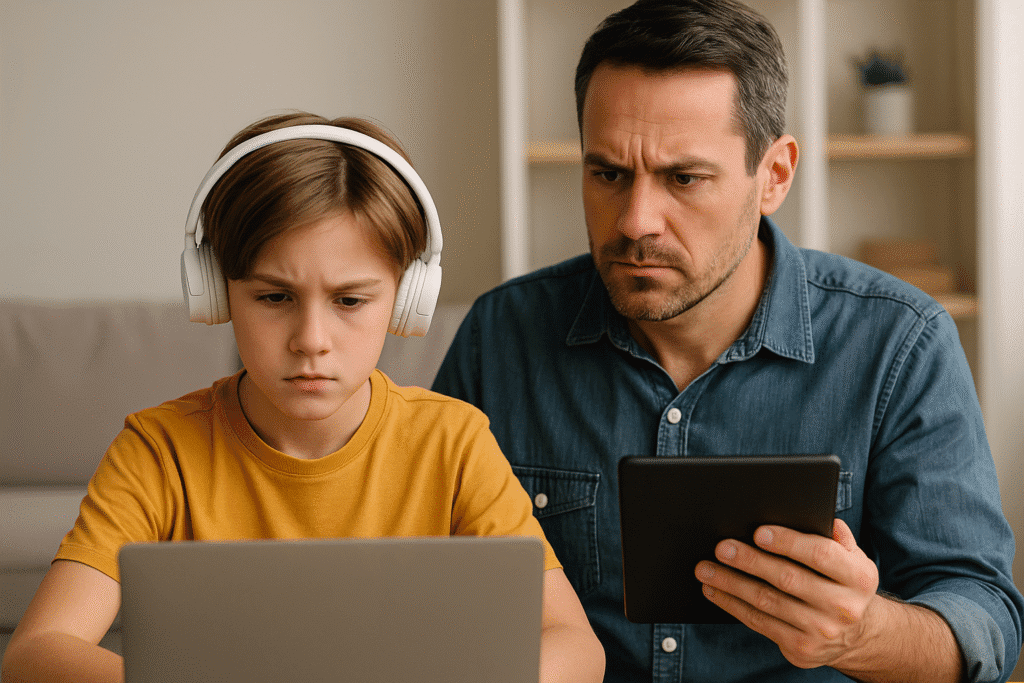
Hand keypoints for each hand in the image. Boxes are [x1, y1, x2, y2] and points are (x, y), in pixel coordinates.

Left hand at [694, 519, 881, 669]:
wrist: (858, 635)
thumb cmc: (844, 583)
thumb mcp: (853, 558)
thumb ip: (836, 536)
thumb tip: (812, 513)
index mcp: (858, 577)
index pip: (820, 554)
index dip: (788, 542)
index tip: (758, 532)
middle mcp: (843, 607)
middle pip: (787, 578)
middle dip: (749, 561)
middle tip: (721, 548)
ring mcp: (822, 631)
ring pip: (767, 602)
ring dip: (731, 583)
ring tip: (706, 568)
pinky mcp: (801, 649)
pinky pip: (759, 623)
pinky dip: (732, 604)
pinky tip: (715, 590)